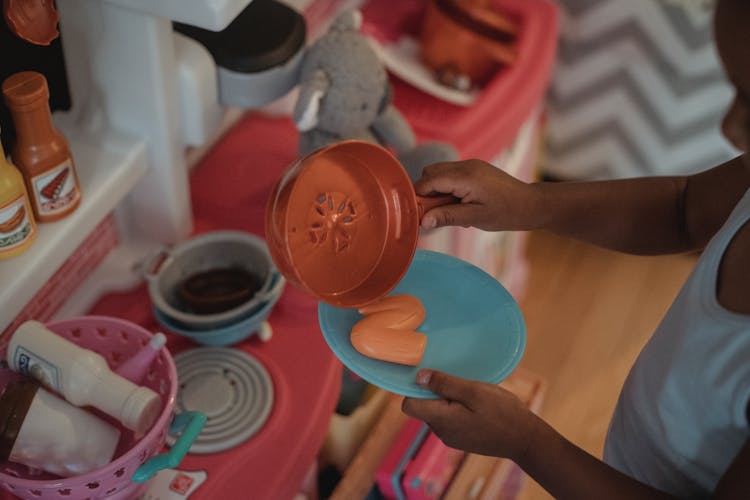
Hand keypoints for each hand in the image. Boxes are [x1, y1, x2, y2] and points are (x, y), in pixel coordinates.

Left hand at [402, 369, 539, 459]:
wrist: (525, 439)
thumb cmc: (502, 412)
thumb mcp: (473, 391)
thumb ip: (444, 384)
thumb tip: (419, 377)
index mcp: (441, 420)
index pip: (409, 406)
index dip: (414, 389)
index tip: (430, 376)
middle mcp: (441, 432)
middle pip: (423, 407)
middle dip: (435, 392)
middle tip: (459, 382)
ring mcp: (451, 438)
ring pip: (437, 413)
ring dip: (448, 400)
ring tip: (471, 394)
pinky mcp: (461, 439)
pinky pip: (449, 420)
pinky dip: (456, 409)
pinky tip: (476, 406)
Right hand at [414, 160, 542, 230]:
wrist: (531, 204)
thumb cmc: (506, 213)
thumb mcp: (475, 218)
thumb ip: (447, 217)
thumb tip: (423, 221)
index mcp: (465, 176)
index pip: (428, 180)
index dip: (419, 197)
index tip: (418, 214)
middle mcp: (465, 165)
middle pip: (430, 173)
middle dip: (426, 192)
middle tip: (435, 213)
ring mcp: (470, 165)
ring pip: (439, 172)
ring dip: (436, 190)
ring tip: (449, 209)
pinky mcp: (474, 168)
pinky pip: (450, 174)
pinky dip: (447, 187)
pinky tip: (458, 203)